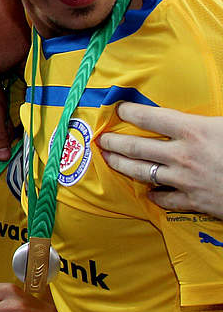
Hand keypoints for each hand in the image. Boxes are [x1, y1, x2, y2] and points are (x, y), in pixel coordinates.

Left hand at [100, 102, 222, 217]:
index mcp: (193, 130)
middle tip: (102, 139)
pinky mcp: (193, 202)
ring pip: (141, 172)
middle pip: (136, 146)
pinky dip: (154, 195)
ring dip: (122, 165)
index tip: (119, 109)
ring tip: (110, 159)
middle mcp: (182, 155)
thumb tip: (192, 113)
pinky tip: (149, 192)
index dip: (130, 112)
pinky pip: (164, 200)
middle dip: (114, 142)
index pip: (149, 117)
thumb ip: (209, 118)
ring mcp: (184, 180)